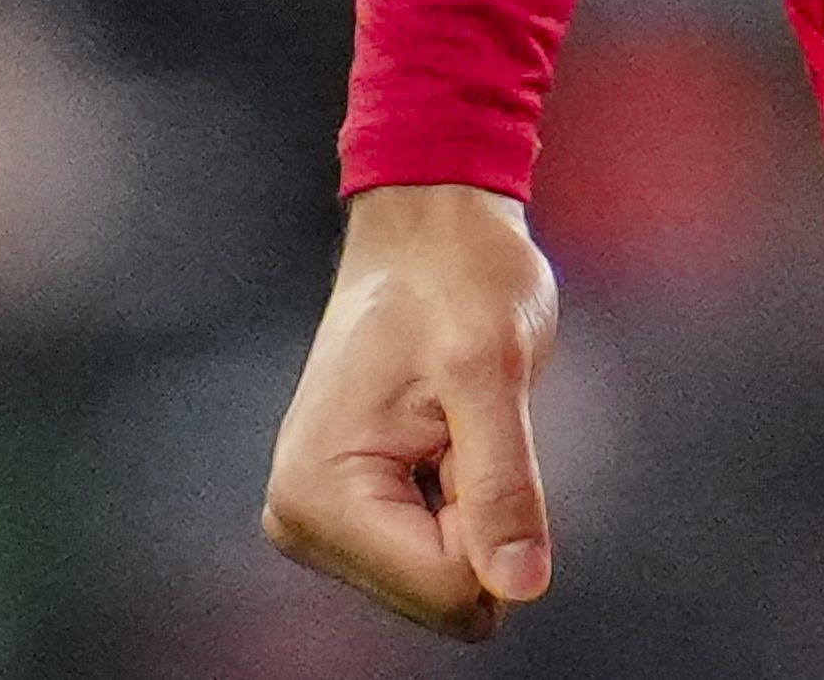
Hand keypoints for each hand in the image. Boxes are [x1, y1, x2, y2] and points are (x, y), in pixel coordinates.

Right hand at [262, 183, 563, 638]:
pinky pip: (431, 556)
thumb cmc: (457, 276)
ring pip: (442, 582)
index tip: (475, 429)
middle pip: (440, 595)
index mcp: (321, 493)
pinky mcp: (346, 513)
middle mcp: (301, 518)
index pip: (448, 586)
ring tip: (449, 424)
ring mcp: (318, 520)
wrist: (426, 228)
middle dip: (479, 518)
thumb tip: (522, 587)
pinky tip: (439, 437)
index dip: (495, 520)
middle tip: (462, 424)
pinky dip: (457, 504)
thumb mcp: (492, 370)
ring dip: (469, 508)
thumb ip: (502, 485)